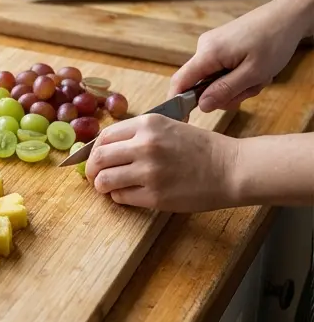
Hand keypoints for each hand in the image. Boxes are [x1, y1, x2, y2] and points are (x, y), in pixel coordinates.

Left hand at [85, 114, 240, 211]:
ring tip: (112, 187)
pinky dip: (119, 197)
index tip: (95, 160)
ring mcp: (149, 171)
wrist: (231, 168)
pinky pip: (120, 197)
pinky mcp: (154, 195)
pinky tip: (130, 194)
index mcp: (148, 124)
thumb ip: (139, 135)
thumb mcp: (169, 128)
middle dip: (91, 171)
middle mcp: (145, 145)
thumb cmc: (202, 149)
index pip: (103, 137)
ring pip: (104, 181)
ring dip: (103, 186)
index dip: (93, 151)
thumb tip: (106, 148)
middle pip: (97, 159)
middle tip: (95, 177)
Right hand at [169, 0, 306, 111]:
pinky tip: (253, 69)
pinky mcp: (220, 45)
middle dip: (224, 94)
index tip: (183, 121)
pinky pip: (220, 70)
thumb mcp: (253, 73)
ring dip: (234, 85)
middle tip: (249, 89)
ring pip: (213, 79)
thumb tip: (201, 106)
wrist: (291, 13)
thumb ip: (225, 91)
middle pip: (199, 84)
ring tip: (257, 76)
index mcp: (208, 52)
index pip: (179, 83)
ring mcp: (212, 45)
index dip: (177, 105)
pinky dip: (237, 75)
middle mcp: (205, 47)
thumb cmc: (276, 39)